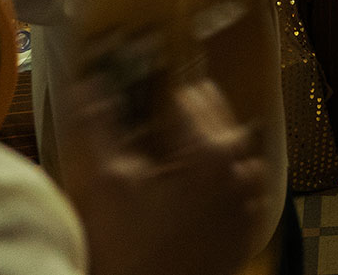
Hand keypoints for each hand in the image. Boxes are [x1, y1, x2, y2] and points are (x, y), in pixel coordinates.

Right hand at [60, 73, 279, 274]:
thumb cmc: (127, 253)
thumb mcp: (105, 182)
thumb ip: (98, 124)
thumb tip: (88, 82)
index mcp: (212, 151)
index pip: (186, 95)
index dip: (155, 98)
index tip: (136, 103)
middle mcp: (243, 169)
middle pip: (211, 119)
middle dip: (178, 122)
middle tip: (142, 139)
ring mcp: (249, 200)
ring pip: (223, 150)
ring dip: (196, 151)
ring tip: (158, 173)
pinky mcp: (246, 225)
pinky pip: (232, 184)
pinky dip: (209, 181)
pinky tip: (176, 200)